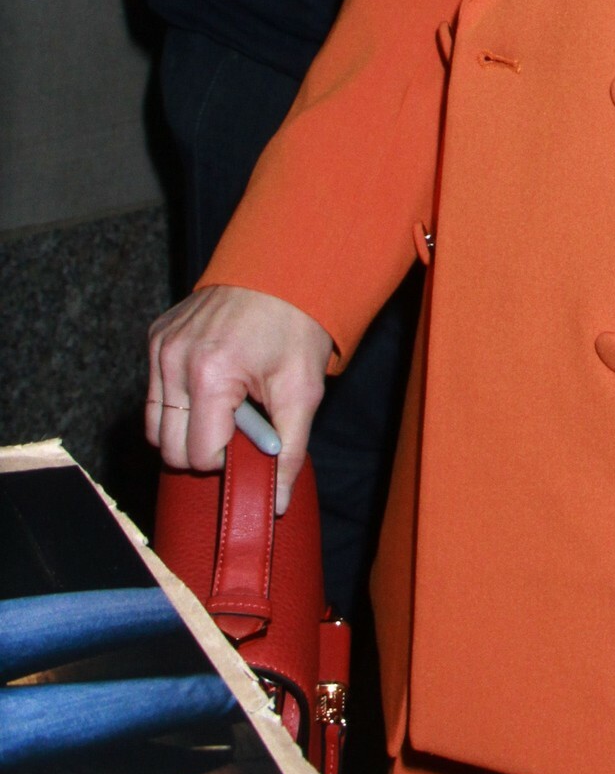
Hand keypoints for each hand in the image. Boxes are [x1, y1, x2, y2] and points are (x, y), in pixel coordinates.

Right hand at [147, 286, 332, 515]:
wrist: (285, 268)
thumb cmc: (297, 328)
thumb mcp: (302, 392)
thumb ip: (288, 452)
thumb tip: (276, 505)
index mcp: (210, 375)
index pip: (196, 455)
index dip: (225, 459)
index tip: (249, 440)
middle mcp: (174, 359)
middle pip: (168, 447)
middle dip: (202, 448)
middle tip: (237, 426)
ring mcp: (161, 345)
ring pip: (154, 424)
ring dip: (185, 427)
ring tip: (223, 407)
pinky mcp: (156, 335)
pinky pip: (154, 391)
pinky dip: (177, 398)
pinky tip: (211, 383)